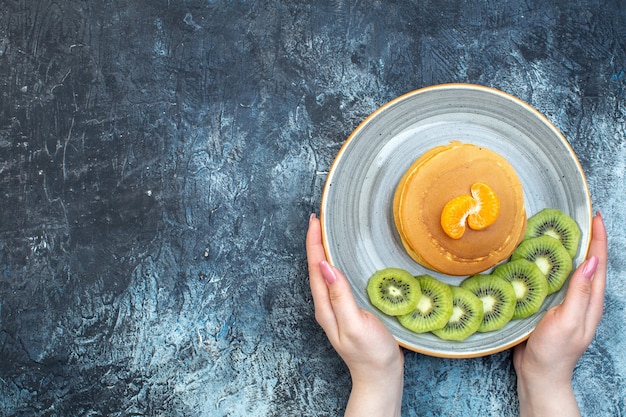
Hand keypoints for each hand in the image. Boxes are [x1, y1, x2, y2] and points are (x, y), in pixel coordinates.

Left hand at [306, 214, 402, 416]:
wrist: (381, 375)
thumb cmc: (370, 353)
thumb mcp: (355, 324)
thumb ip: (340, 296)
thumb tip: (326, 266)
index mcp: (325, 306)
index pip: (315, 267)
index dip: (313, 242)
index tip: (315, 220)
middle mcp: (327, 305)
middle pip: (317, 267)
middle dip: (315, 241)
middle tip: (319, 218)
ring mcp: (337, 307)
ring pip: (326, 272)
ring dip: (324, 250)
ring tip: (326, 231)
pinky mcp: (349, 309)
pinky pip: (338, 279)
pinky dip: (337, 263)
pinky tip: (342, 258)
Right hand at [513, 212, 606, 416]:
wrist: (538, 374)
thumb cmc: (554, 351)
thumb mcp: (568, 321)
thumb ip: (580, 292)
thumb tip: (592, 261)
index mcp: (591, 300)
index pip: (598, 261)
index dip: (598, 237)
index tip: (595, 215)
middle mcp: (582, 298)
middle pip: (588, 261)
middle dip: (587, 237)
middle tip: (578, 214)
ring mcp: (566, 302)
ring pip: (570, 268)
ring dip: (568, 247)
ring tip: (560, 228)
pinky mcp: (550, 305)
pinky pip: (554, 278)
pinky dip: (551, 262)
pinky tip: (539, 256)